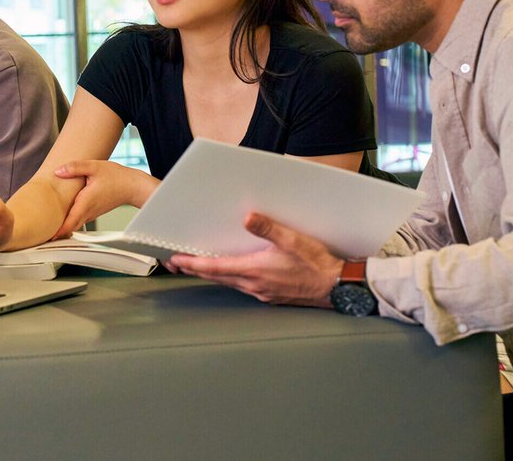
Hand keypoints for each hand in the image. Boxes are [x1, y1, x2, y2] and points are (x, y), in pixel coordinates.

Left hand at [52, 160, 159, 237]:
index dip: (58, 231)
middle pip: (70, 227)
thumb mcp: (94, 166)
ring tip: (48, 228)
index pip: (70, 221)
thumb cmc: (116, 177)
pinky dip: (70, 222)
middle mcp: (88, 211)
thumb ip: (75, 167)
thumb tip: (58, 171)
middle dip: (56, 233)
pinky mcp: (94, 212)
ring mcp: (92, 213)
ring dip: (62, 228)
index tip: (47, 235)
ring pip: (74, 224)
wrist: (132, 186)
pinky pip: (79, 220)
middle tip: (41, 235)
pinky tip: (62, 219)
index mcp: (86, 202)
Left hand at [169, 213, 342, 307]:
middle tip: (178, 263)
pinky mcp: (271, 295)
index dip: (193, 263)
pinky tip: (233, 273)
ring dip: (213, 274)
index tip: (176, 260)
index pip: (215, 267)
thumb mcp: (293, 240)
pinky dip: (231, 279)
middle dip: (196, 269)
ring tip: (199, 266)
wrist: (336, 287)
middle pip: (217, 277)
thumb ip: (269, 229)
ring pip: (229, 283)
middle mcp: (254, 285)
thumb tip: (248, 217)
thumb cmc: (317, 264)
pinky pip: (243, 287)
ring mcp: (262, 292)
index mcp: (255, 271)